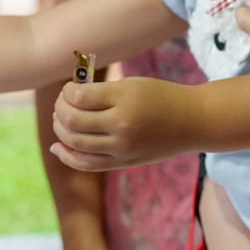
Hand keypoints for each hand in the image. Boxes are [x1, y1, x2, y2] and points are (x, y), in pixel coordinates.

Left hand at [50, 76, 201, 172]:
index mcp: (125, 99)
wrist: (192, 122)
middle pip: (74, 121)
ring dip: (60, 130)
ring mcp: (122, 148)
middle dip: (60, 110)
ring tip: (60, 121)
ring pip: (76, 143)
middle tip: (62, 103)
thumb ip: (101, 91)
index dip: (67, 91)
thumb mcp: (132, 85)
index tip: (69, 88)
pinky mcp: (124, 162)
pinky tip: (57, 147)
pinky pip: (87, 164)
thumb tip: (68, 99)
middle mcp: (122, 126)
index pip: (80, 97)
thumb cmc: (160, 97)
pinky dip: (68, 156)